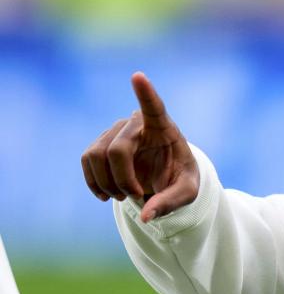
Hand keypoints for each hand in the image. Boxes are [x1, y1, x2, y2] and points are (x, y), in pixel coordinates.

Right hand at [81, 72, 198, 222]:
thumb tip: (146, 217)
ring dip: (107, 184)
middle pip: (116, 150)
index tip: (138, 76)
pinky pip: (87, 161)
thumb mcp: (187, 192)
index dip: (145, 93)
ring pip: (96, 156)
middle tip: (137, 197)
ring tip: (124, 196)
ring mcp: (114, 131)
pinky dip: (94, 183)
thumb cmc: (180, 177)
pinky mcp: (100, 143)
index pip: (154, 107)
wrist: (166, 176)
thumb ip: (170, 203)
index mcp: (163, 127)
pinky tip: (105, 195)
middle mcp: (135, 123)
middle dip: (123, 180)